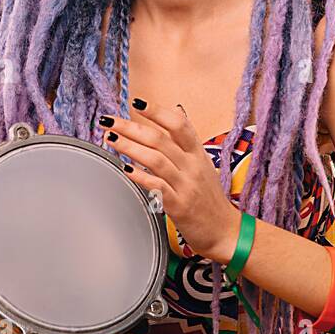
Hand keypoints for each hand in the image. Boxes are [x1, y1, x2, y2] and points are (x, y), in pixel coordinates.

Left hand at [100, 97, 241, 263]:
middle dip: (132, 127)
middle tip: (109, 121)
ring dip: (130, 147)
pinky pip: (157, 186)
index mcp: (198, 153)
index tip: (136, 103)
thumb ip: (187, 138)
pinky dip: (140, 176)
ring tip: (111, 139)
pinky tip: (124, 169)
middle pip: (160, 139)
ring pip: (156, 159)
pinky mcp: (179, 206)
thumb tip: (177, 109)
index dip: (157, 112)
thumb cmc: (209, 197)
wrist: (225, 230)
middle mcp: (192, 166)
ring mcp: (186, 185)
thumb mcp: (203, 162)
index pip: (179, 124)